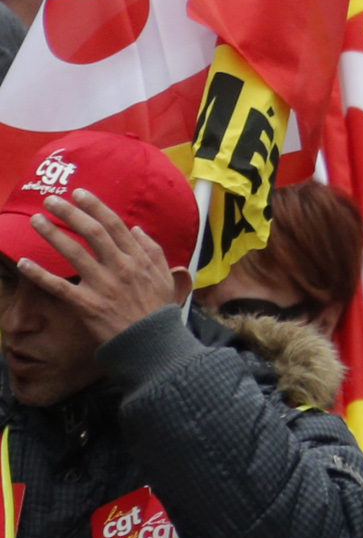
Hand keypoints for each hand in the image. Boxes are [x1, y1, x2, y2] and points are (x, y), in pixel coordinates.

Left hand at [23, 192, 186, 347]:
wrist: (151, 343)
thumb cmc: (157, 309)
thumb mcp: (165, 275)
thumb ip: (153, 250)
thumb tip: (136, 229)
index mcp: (138, 258)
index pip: (114, 225)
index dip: (95, 207)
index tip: (79, 193)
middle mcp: (120, 267)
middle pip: (92, 232)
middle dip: (70, 213)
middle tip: (51, 200)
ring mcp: (103, 285)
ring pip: (74, 253)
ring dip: (52, 234)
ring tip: (35, 220)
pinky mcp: (87, 305)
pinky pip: (58, 287)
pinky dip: (39, 274)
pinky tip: (23, 263)